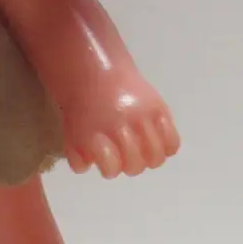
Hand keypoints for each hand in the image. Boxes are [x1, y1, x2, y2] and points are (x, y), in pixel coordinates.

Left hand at [64, 87, 179, 178]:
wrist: (97, 73)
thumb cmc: (82, 108)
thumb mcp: (70, 134)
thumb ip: (77, 156)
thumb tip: (90, 168)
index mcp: (94, 134)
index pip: (111, 166)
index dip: (111, 170)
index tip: (109, 167)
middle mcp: (119, 126)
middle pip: (135, 163)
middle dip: (131, 168)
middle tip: (128, 162)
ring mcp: (141, 117)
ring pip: (155, 154)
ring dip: (149, 161)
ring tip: (145, 157)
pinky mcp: (158, 108)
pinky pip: (172, 138)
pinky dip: (168, 147)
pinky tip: (160, 147)